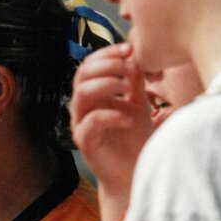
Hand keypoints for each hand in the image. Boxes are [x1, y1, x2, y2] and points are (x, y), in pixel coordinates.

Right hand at [69, 43, 152, 197]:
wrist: (135, 172)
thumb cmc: (136, 140)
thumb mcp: (140, 104)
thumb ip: (134, 81)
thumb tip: (133, 55)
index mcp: (94, 95)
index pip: (91, 65)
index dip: (106, 54)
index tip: (129, 48)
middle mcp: (83, 107)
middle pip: (82, 75)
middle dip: (106, 66)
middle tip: (128, 66)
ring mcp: (80, 123)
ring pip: (81, 94)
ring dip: (105, 85)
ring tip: (127, 88)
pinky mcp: (84, 142)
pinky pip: (91, 121)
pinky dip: (111, 115)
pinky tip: (129, 118)